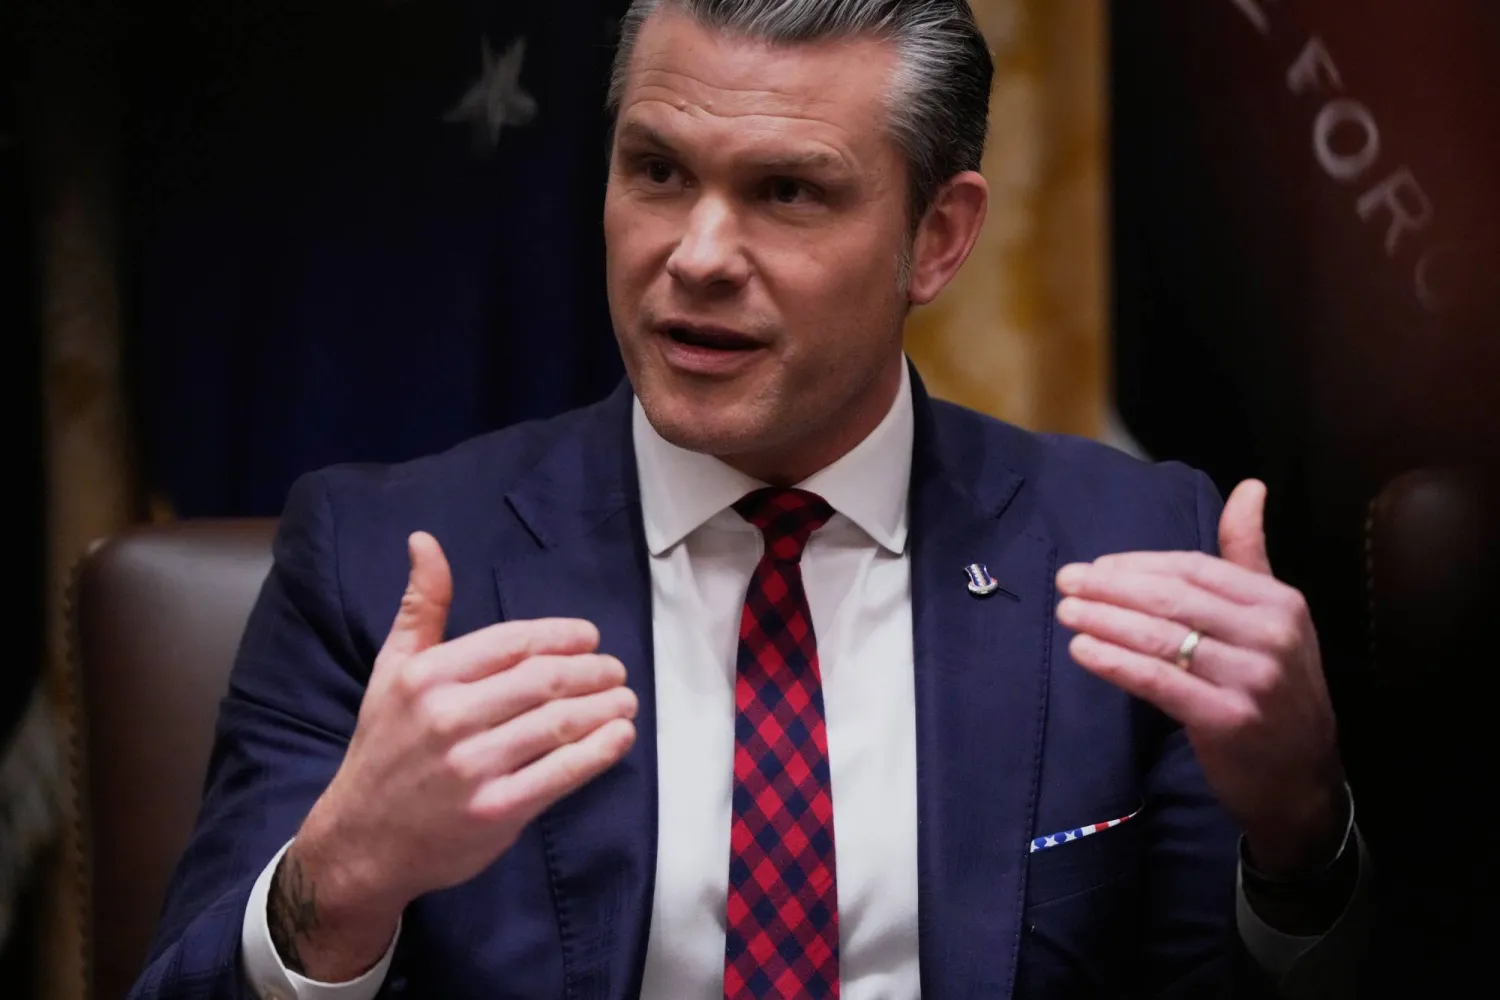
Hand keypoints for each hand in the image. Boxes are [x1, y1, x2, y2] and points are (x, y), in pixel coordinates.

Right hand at [273, 532, 637, 980]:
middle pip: (544, 679)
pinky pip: (560, 774)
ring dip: (604, 707)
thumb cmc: (384, 748)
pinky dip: (598, 752)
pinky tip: (620, 737)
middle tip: (615, 670)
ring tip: (625, 700)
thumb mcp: (391, 671)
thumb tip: (425, 540)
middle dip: (592, 671)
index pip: (513, 642)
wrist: (360, 842)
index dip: (562, 636)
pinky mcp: (494, 811)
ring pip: (558, 723)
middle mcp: (447, 716)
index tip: (590, 638)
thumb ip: (420, 608)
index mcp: (426, 676)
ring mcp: (472, 767)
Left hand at [1055, 480, 1344, 877]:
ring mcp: (1252, 680)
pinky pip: (1159, 681)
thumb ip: (1249, 555)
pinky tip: (1083, 650)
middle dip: (1112, 587)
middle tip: (1066, 581)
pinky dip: (1116, 662)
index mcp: (1279, 602)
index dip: (1139, 564)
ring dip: (1104, 620)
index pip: (1195, 568)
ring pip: (1162, 637)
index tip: (1095, 566)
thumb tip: (1250, 486)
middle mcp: (1270, 635)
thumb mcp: (1275, 618)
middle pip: (1173, 598)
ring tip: (1066, 612)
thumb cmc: (1276, 691)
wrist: (1302, 781)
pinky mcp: (1227, 720)